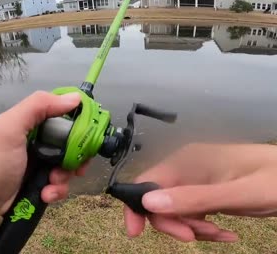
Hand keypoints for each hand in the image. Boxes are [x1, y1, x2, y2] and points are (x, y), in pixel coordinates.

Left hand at [0, 91, 87, 214]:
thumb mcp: (10, 129)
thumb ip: (38, 106)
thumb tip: (74, 98)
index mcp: (31, 121)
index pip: (63, 112)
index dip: (79, 120)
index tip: (88, 133)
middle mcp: (39, 139)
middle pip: (72, 140)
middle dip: (76, 155)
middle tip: (76, 166)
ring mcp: (42, 161)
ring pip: (69, 163)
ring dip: (65, 175)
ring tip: (51, 182)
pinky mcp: (43, 182)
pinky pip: (62, 183)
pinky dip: (57, 190)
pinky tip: (46, 194)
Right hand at [125, 143, 276, 242]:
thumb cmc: (275, 180)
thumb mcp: (237, 193)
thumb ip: (194, 198)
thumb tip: (148, 203)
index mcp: (188, 160)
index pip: (148, 182)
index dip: (137, 206)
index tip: (136, 233)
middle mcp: (188, 167)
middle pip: (160, 199)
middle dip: (172, 222)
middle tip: (194, 238)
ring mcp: (198, 180)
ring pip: (177, 209)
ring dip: (192, 227)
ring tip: (219, 235)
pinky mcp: (208, 191)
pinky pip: (194, 212)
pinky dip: (204, 227)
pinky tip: (225, 234)